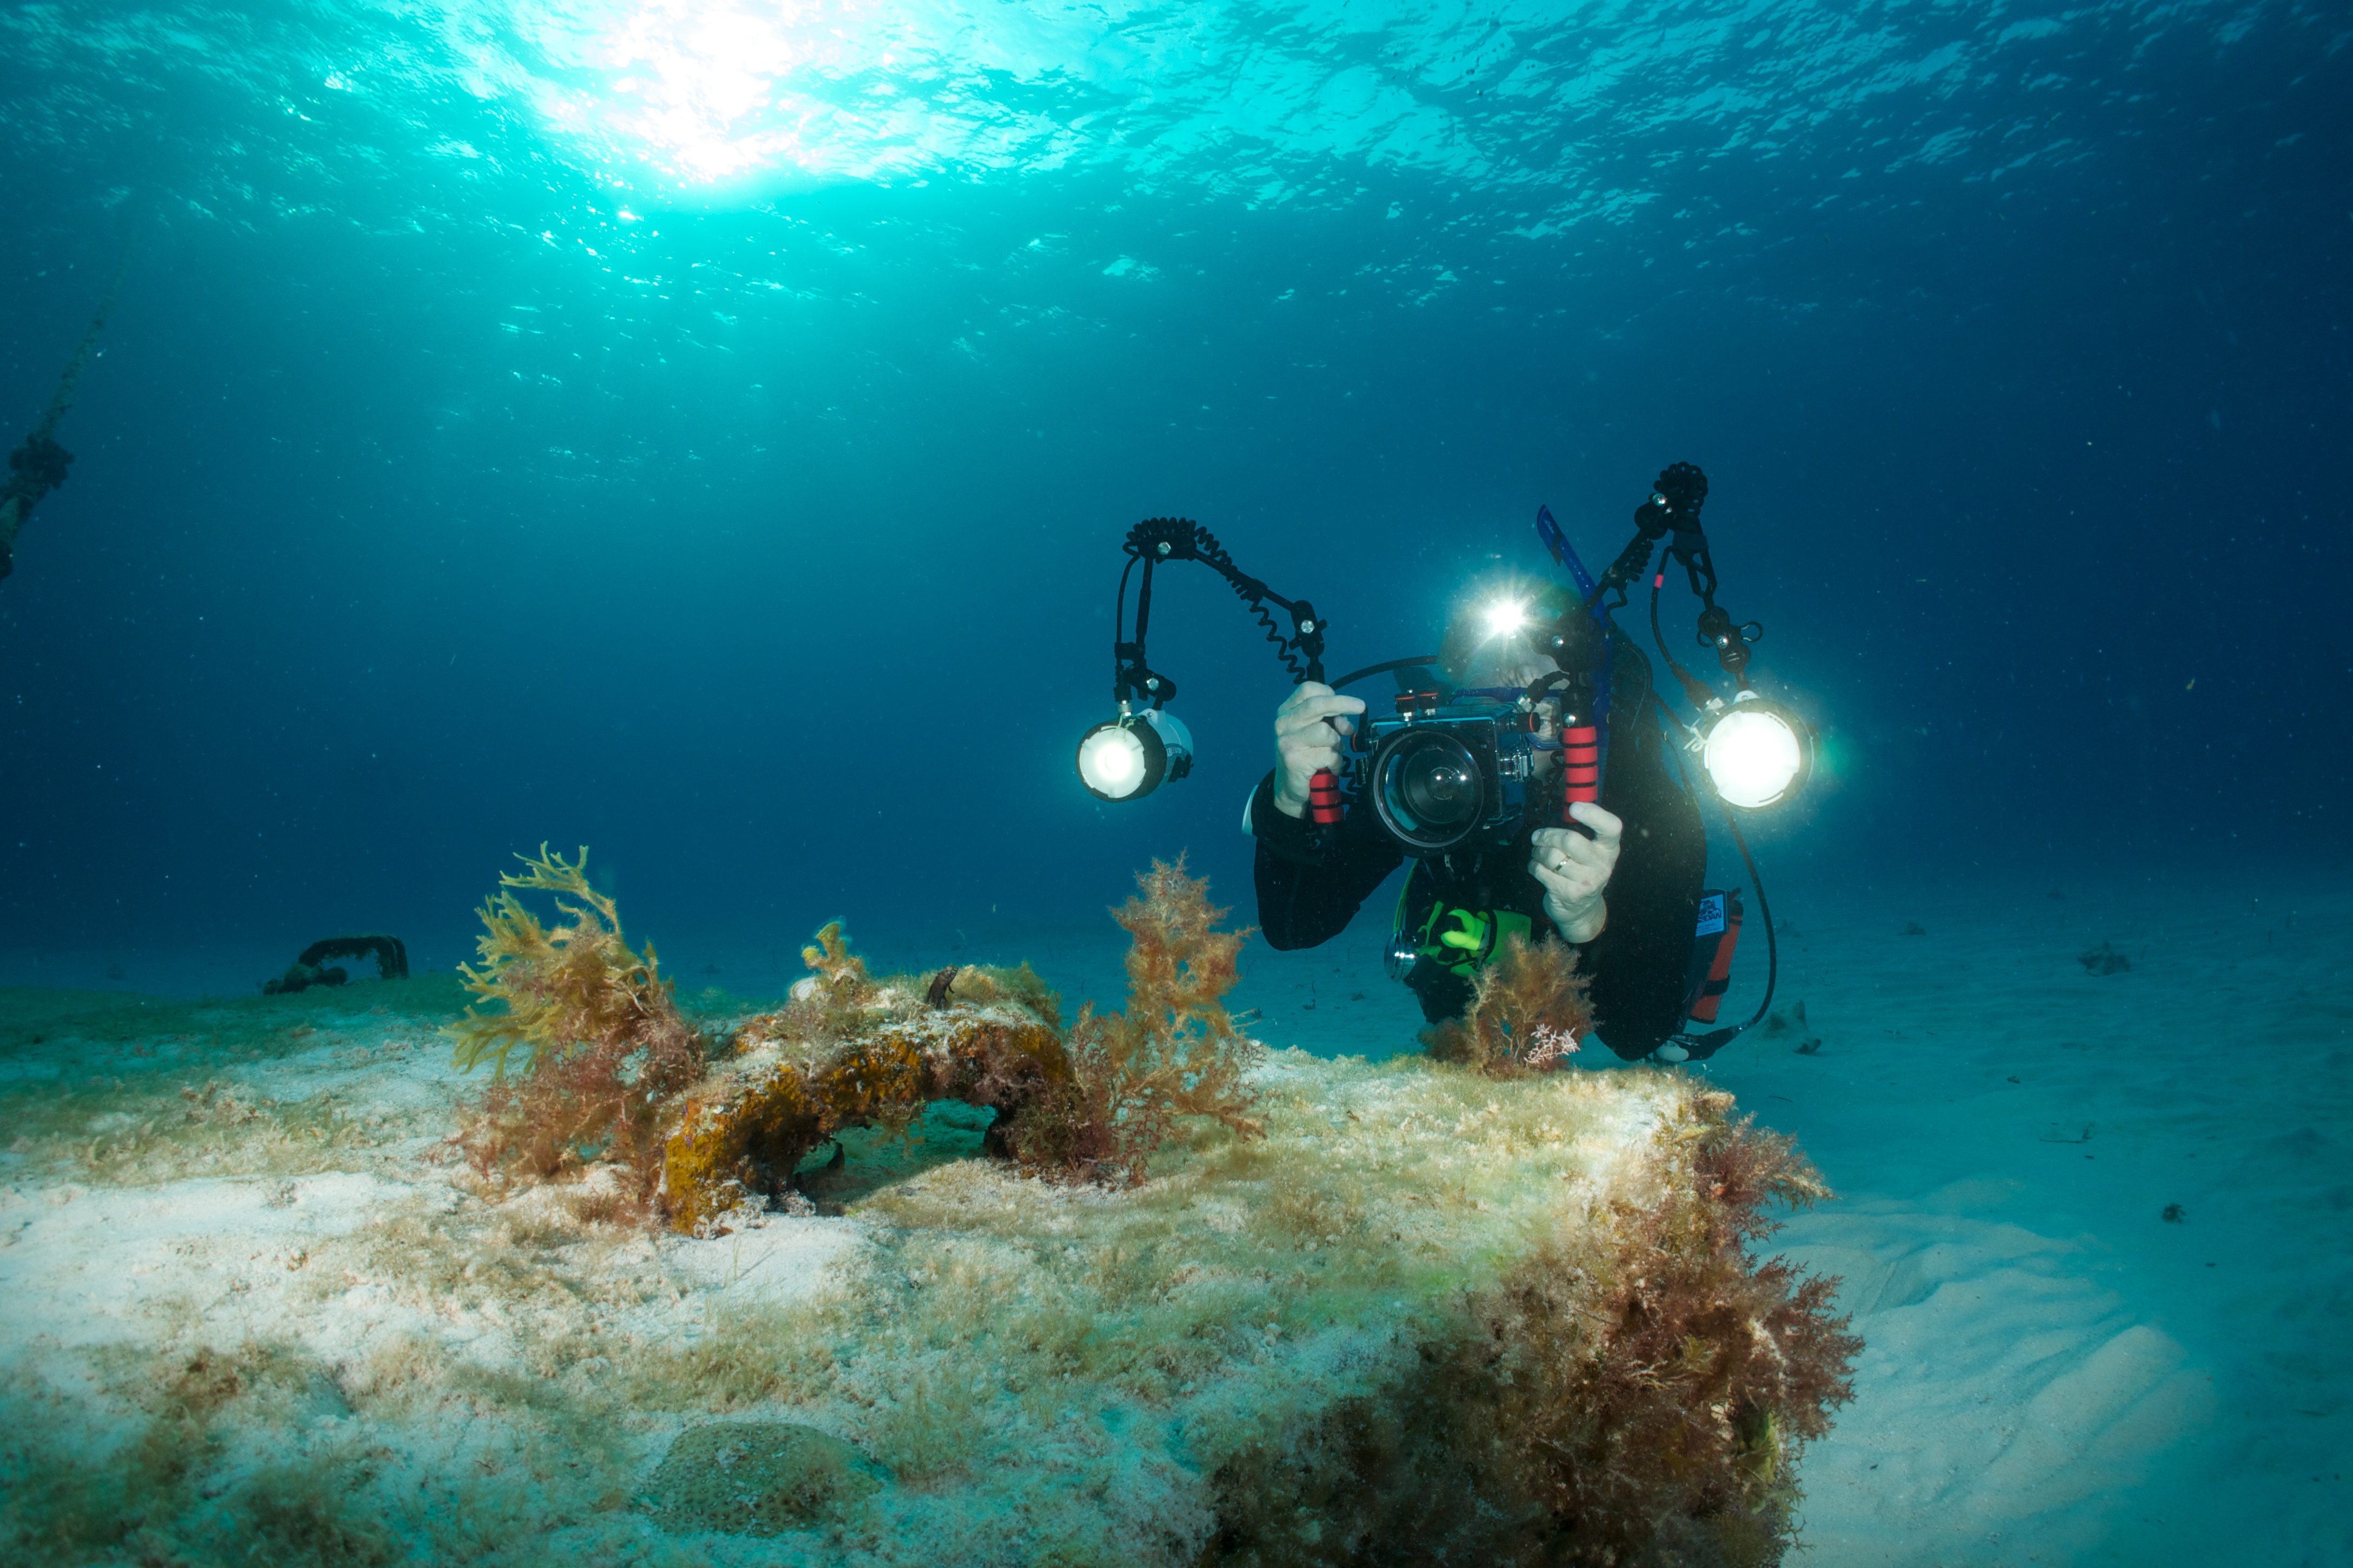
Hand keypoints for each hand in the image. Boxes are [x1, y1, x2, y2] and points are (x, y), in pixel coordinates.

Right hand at [1271, 682, 1365, 818]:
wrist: (1289, 788)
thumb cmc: (1305, 756)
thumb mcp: (1314, 733)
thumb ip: (1329, 721)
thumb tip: (1347, 723)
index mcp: (1287, 712)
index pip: (1308, 690)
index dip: (1330, 692)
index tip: (1345, 703)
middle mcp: (1284, 723)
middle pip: (1317, 704)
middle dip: (1343, 704)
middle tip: (1360, 706)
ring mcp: (1288, 741)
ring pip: (1326, 731)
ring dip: (1337, 743)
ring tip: (1332, 753)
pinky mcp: (1294, 759)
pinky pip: (1329, 754)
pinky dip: (1336, 762)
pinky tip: (1330, 767)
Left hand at [1529, 802, 1621, 941]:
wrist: (1581, 910)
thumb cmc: (1582, 871)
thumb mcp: (1591, 853)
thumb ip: (1583, 831)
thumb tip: (1563, 807)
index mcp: (1609, 849)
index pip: (1611, 827)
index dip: (1594, 814)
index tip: (1574, 808)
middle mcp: (1602, 864)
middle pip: (1570, 840)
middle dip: (1548, 835)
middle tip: (1538, 837)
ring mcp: (1586, 881)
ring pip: (1552, 856)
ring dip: (1537, 852)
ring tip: (1537, 853)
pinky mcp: (1569, 893)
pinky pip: (1541, 871)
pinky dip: (1533, 866)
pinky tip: (1537, 867)